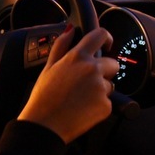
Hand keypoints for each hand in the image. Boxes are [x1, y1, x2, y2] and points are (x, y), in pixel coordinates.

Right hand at [18, 25, 118, 143]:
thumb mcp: (48, 67)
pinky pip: (107, 102)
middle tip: (85, 82)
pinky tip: (83, 109)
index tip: (106, 44)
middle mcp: (92, 69)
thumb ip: (61, 45)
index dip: (105, 37)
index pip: (100, 35)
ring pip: (109, 84)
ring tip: (80, 98)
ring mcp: (101, 88)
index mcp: (78, 57)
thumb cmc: (43, 97)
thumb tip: (69, 30)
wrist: (45, 125)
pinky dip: (98, 105)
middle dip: (103, 70)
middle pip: (112, 63)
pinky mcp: (106, 106)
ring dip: (100, 89)